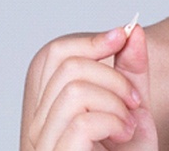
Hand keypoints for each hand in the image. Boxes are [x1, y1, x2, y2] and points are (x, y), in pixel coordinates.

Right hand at [24, 25, 157, 149]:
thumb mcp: (132, 104)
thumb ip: (131, 68)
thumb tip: (132, 29)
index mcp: (50, 105)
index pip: (53, 53)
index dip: (91, 39)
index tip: (122, 36)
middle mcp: (36, 124)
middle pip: (65, 64)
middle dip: (111, 73)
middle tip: (132, 99)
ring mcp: (42, 144)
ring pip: (74, 89)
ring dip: (115, 100)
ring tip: (128, 121)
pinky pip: (81, 121)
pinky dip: (113, 121)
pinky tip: (123, 136)